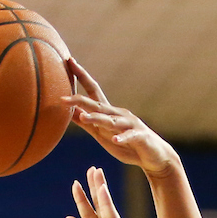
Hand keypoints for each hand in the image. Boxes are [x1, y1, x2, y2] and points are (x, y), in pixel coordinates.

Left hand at [61, 59, 177, 177]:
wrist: (154, 156)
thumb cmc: (127, 144)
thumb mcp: (103, 134)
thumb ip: (87, 122)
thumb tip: (69, 111)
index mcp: (109, 112)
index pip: (93, 91)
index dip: (81, 76)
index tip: (68, 61)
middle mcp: (119, 114)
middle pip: (98, 105)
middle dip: (80, 100)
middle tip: (62, 98)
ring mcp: (130, 125)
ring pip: (112, 120)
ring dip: (98, 119)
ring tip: (85, 117)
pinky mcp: (140, 138)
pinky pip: (130, 136)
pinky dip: (122, 137)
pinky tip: (115, 139)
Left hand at [65, 167, 143, 217]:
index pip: (90, 215)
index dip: (82, 200)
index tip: (75, 184)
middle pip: (100, 206)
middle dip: (94, 188)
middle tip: (90, 169)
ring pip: (106, 207)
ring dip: (100, 189)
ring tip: (95, 172)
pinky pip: (112, 217)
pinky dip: (107, 203)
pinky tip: (102, 189)